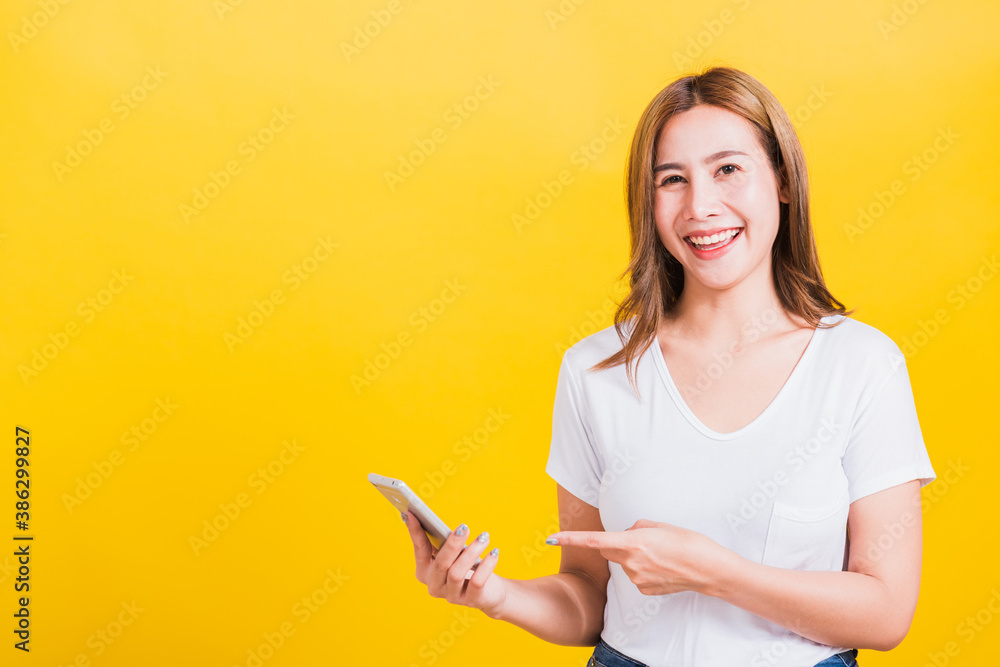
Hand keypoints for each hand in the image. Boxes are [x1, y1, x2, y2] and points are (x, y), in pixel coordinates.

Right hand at [403, 511, 506, 617]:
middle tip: (464, 527)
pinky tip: (493, 552)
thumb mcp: (454, 553)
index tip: (411, 513)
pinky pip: (477, 582)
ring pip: (457, 573)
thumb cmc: (468, 565)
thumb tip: (434, 521)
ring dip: (472, 552)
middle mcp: (435, 586)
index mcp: (425, 571)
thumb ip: (443, 541)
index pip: (419, 550)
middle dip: (453, 544)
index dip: (415, 532)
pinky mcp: (471, 601)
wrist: (490, 591)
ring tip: (484, 537)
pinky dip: (486, 565)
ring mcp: (452, 596)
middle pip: (441, 564)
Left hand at [546, 519, 727, 595]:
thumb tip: (626, 534)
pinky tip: (662, 567)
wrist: (707, 569)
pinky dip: (643, 569)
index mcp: (632, 542)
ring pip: (624, 563)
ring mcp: (636, 579)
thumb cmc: (686, 541)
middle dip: (614, 542)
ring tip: (659, 554)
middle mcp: (630, 562)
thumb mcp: (659, 525)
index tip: (551, 539)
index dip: (570, 539)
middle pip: (608, 549)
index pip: (593, 540)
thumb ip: (635, 528)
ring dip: (633, 556)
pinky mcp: (643, 590)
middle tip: (640, 539)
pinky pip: (635, 575)